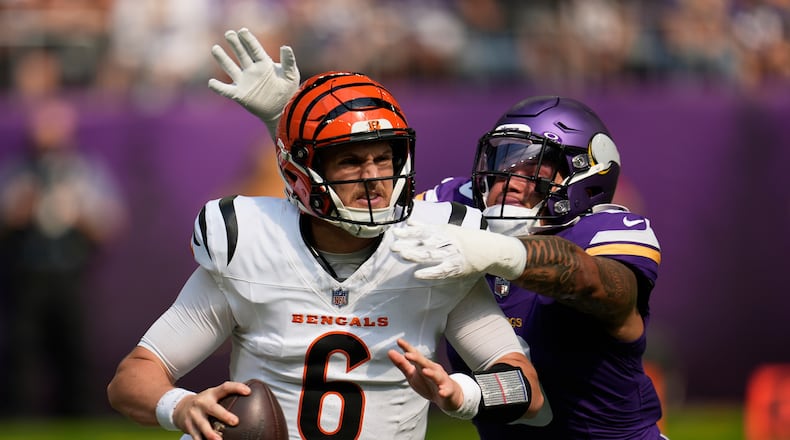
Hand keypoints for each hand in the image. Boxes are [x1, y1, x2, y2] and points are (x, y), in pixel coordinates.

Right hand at [173, 381, 249, 439]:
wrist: (180, 408)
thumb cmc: (205, 403)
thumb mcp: (213, 396)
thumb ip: (228, 397)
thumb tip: (251, 397)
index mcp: (211, 393)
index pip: (225, 387)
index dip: (236, 388)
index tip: (248, 392)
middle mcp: (202, 403)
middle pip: (213, 408)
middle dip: (224, 415)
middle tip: (235, 421)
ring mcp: (194, 415)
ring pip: (202, 425)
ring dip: (211, 434)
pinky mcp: (189, 427)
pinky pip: (196, 436)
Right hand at [208, 28, 299, 136]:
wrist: (283, 111)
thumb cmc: (288, 91)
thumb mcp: (291, 75)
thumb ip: (289, 61)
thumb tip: (285, 46)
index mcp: (264, 64)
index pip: (254, 49)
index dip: (248, 40)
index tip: (242, 31)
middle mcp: (252, 70)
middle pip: (241, 55)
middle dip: (235, 44)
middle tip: (229, 33)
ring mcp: (244, 82)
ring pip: (230, 68)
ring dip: (223, 59)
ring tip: (215, 48)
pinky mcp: (240, 95)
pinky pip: (226, 90)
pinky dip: (218, 87)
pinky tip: (211, 82)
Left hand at [387, 338, 462, 412]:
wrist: (449, 396)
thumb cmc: (428, 384)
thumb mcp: (412, 374)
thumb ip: (402, 364)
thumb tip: (390, 352)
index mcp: (423, 365)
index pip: (415, 355)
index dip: (407, 348)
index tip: (399, 341)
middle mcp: (433, 370)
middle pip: (425, 363)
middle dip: (417, 358)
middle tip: (407, 355)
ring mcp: (441, 380)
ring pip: (436, 375)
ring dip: (431, 373)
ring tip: (425, 371)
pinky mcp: (448, 391)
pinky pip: (446, 391)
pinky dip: (444, 391)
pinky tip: (441, 392)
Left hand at [391, 219, 526, 279]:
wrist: (490, 250)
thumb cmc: (466, 239)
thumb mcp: (447, 229)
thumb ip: (426, 227)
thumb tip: (409, 221)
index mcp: (444, 231)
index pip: (424, 230)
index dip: (410, 232)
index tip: (395, 233)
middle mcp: (447, 241)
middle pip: (426, 242)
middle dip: (410, 244)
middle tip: (394, 247)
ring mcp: (452, 255)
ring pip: (432, 255)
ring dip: (417, 255)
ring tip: (403, 256)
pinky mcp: (457, 268)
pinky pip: (441, 271)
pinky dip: (429, 273)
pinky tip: (417, 274)